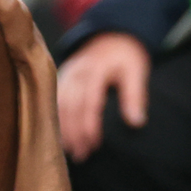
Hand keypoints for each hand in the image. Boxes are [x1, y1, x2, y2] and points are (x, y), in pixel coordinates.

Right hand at [57, 32, 150, 161]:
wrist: (110, 34)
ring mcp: (65, 76)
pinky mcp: (60, 79)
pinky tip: (60, 137)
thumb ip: (135, 96)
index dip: (90, 125)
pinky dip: (56, 120)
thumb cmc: (125, 56)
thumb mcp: (136, 70)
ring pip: (59, 106)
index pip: (89, 102)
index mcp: (95, 70)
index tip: (94, 146)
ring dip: (64, 130)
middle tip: (82, 156)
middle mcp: (76, 73)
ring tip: (70, 152)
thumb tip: (136, 123)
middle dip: (75, 133)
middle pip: (71, 107)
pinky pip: (53, 102)